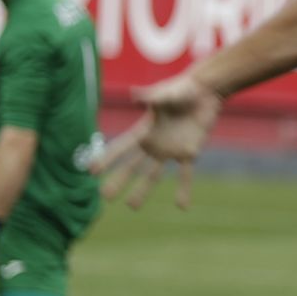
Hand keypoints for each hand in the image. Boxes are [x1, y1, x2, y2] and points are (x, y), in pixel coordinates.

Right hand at [95, 72, 221, 209]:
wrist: (205, 92)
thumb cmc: (181, 89)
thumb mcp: (165, 94)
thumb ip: (151, 97)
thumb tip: (134, 94)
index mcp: (145, 130)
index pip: (122, 147)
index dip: (107, 158)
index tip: (92, 171)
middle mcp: (154, 144)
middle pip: (132, 166)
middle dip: (118, 180)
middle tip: (105, 196)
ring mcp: (170, 150)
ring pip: (153, 175)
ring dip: (143, 190)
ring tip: (132, 206)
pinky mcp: (189, 152)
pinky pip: (185, 175)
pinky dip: (184, 189)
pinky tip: (182, 206)